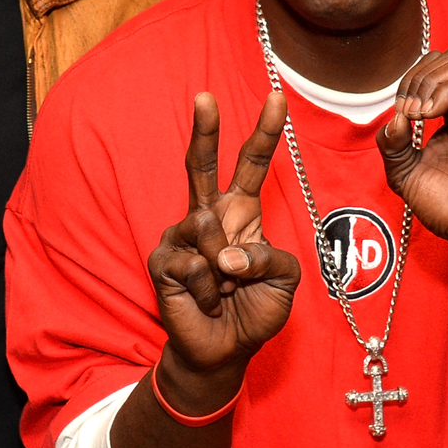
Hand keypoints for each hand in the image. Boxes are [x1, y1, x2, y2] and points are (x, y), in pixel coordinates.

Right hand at [148, 92, 300, 404]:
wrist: (225, 351)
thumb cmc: (254, 310)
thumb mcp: (284, 280)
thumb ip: (269, 256)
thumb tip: (227, 254)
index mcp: (241, 213)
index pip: (252, 166)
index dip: (265, 133)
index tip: (278, 97)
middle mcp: (210, 217)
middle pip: (203, 165)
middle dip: (205, 131)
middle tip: (204, 96)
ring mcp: (182, 236)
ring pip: (208, 229)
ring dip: (227, 268)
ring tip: (226, 289)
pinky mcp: (163, 261)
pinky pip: (194, 265)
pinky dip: (211, 290)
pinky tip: (208, 300)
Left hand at [378, 48, 447, 287]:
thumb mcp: (407, 175)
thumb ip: (393, 145)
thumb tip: (391, 116)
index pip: (437, 68)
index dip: (411, 79)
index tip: (399, 113)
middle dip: (419, 74)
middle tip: (406, 109)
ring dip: (431, 79)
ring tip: (417, 112)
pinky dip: (445, 93)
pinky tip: (427, 117)